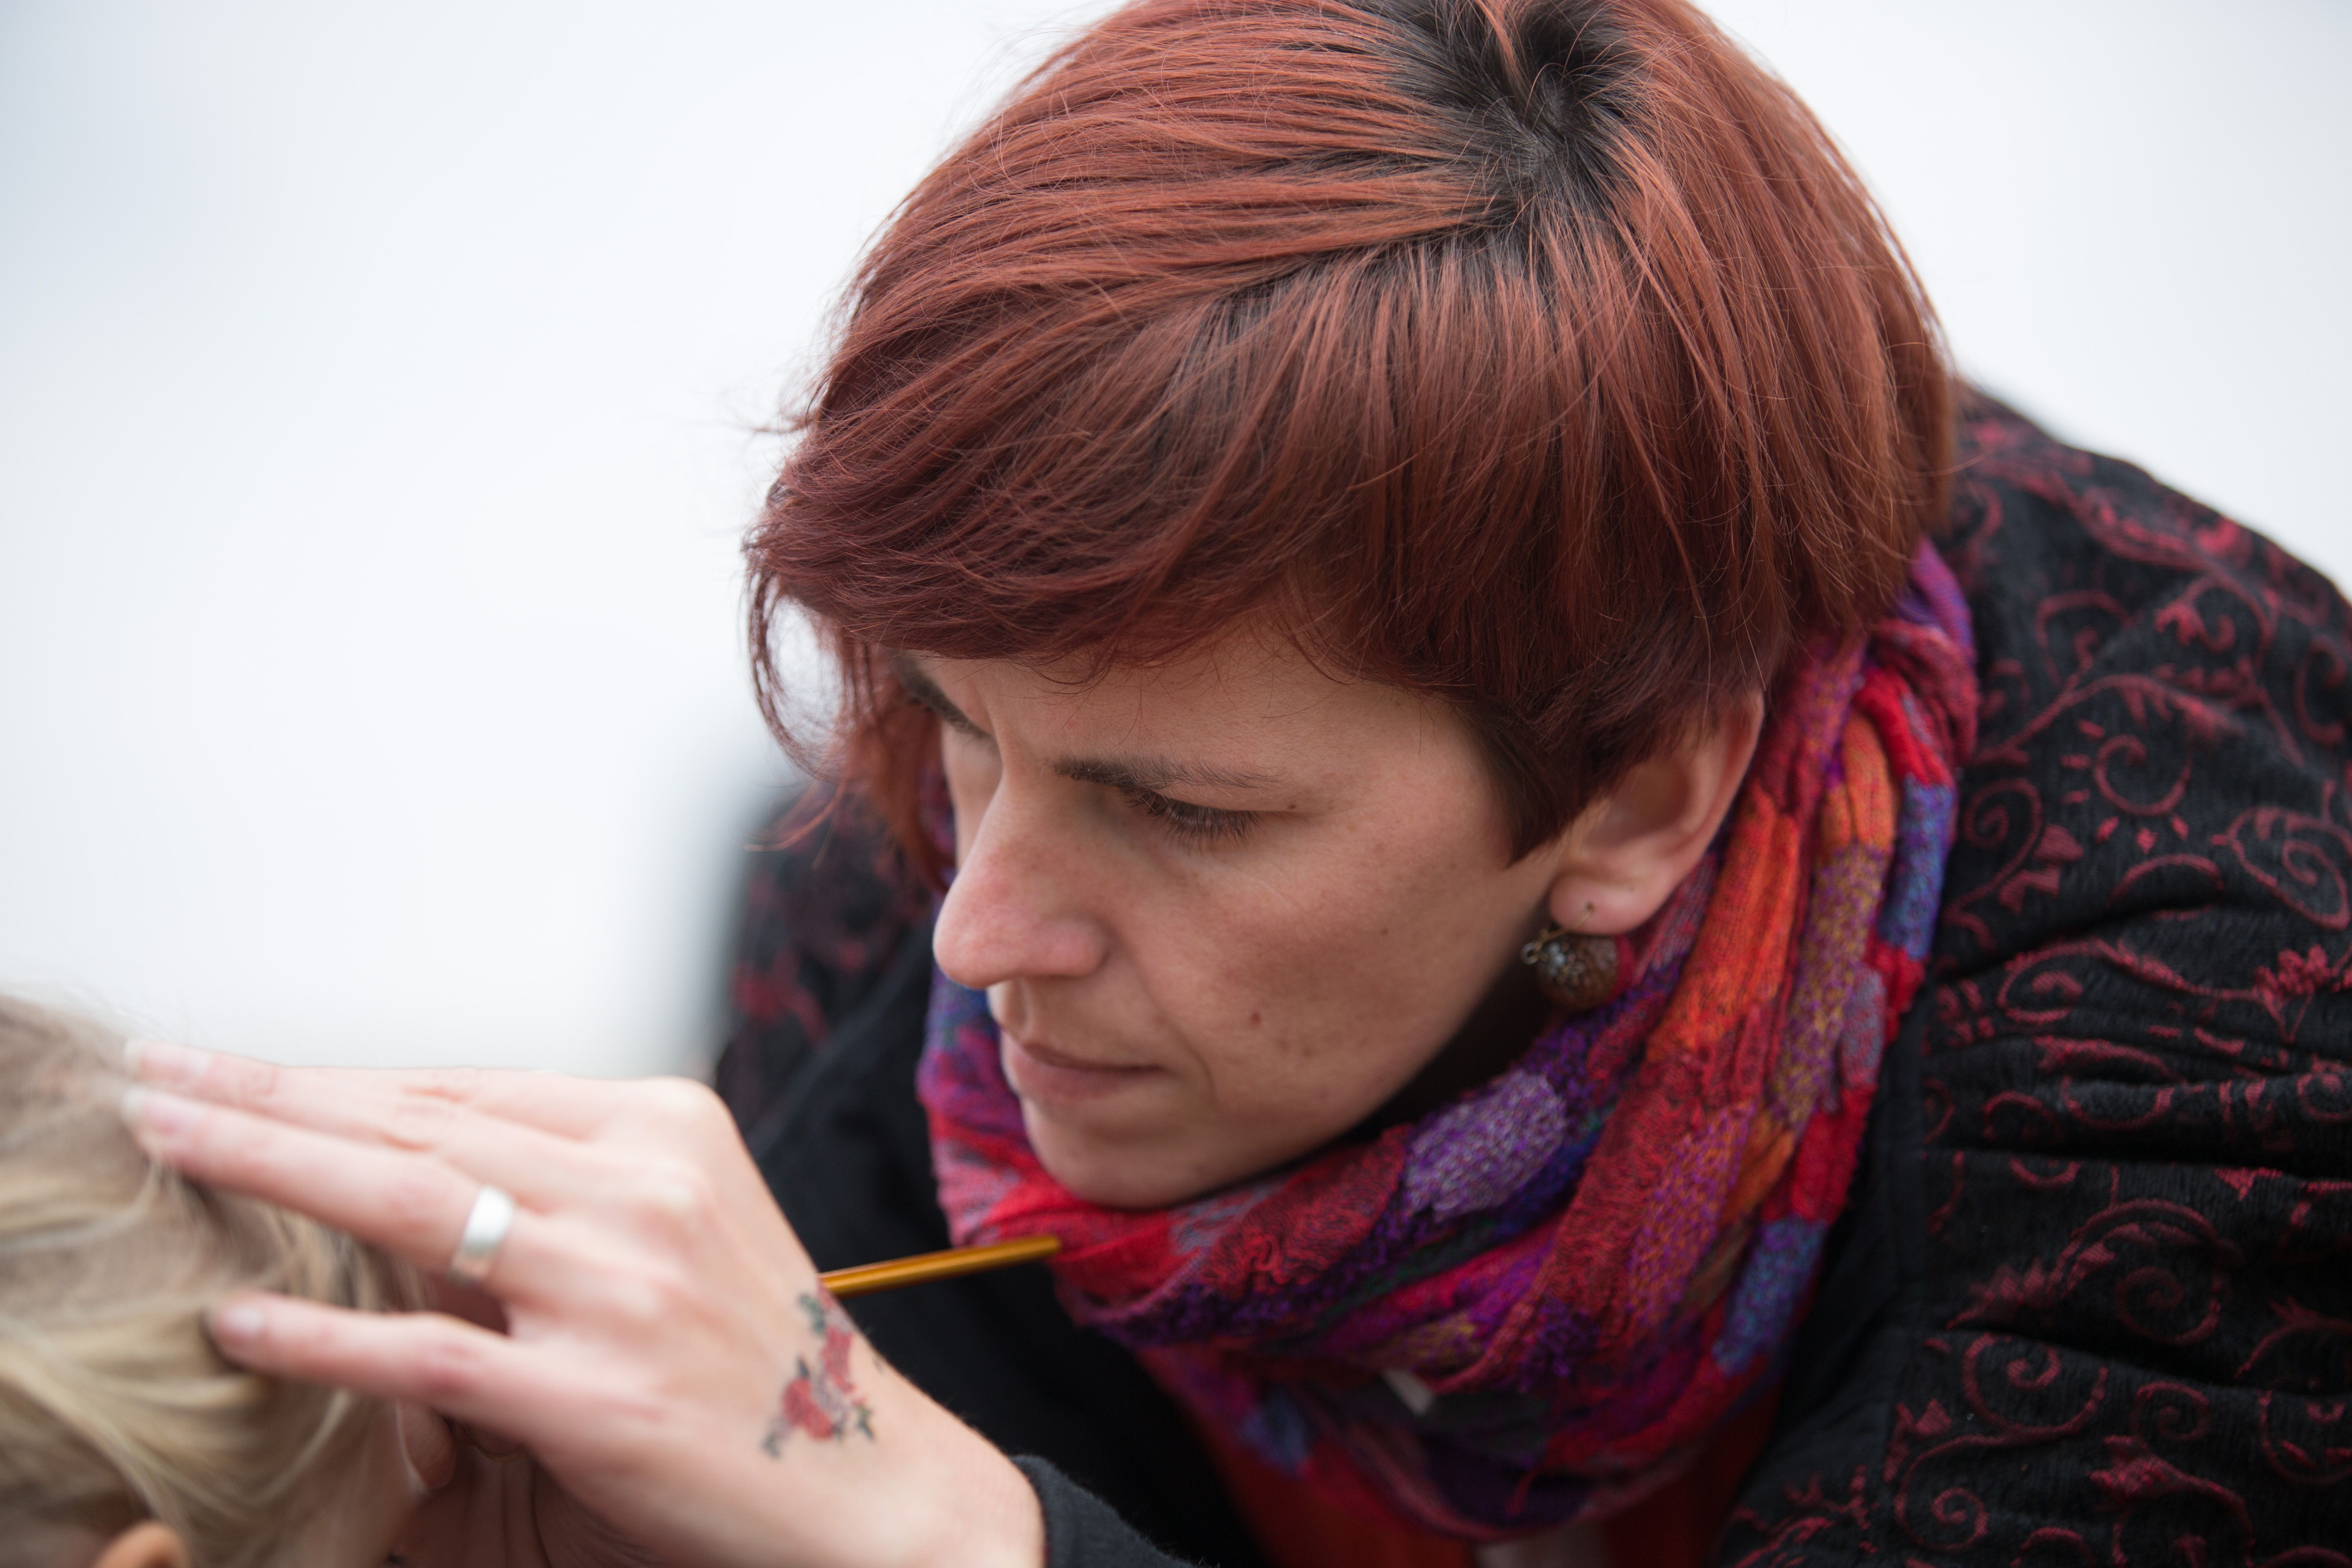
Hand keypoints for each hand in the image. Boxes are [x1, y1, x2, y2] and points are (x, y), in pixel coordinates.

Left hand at [122, 1047, 1043, 1567]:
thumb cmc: (762, 1355)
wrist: (870, 1478)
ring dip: (269, 1167)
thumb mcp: (678, 1229)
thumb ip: (561, 1191)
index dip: (334, 1075)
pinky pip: (429, 1352)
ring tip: (167, 1144)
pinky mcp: (600, 1397)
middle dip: (271, 1095)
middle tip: (159, 1076)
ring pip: (411, 1202)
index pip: (465, 1088)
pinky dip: (324, 1334)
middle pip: (421, 1122)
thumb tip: (397, 1172)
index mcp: (666, 1129)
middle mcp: (647, 1186)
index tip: (233, 1064)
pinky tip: (239, 1321)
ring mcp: (625, 1288)